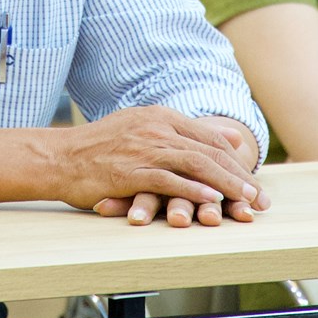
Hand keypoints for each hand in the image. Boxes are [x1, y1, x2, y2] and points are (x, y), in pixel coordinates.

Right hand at [73, 112, 267, 226]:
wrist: (58, 158)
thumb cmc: (100, 148)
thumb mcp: (144, 128)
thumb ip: (186, 131)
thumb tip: (231, 134)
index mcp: (160, 116)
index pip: (209, 137)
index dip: (236, 160)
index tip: (254, 182)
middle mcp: (155, 128)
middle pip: (208, 151)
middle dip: (239, 176)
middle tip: (260, 198)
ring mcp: (143, 149)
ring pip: (194, 165)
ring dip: (225, 185)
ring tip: (246, 200)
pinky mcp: (130, 171)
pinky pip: (168, 180)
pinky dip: (192, 190)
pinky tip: (211, 200)